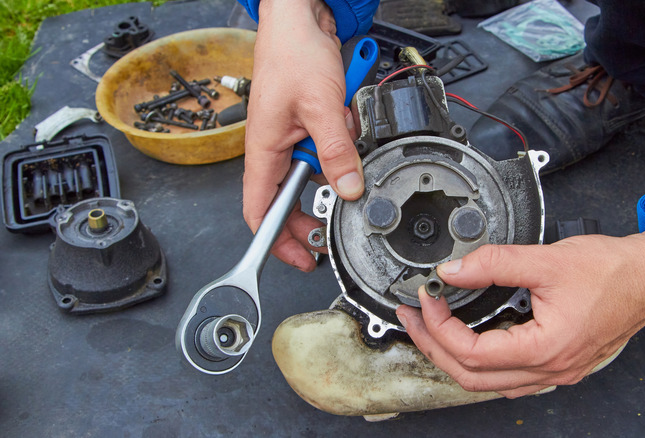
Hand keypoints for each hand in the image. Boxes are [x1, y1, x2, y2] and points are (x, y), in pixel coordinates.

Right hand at [243, 0, 363, 270]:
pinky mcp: (308, 124)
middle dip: (311, 217)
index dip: (276, 240)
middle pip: (288, 200)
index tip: (300, 258)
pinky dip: (341, 149)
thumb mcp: (320, 106)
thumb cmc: (293, 52)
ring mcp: (291, 136)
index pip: (259, 210)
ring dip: (333, 175)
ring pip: (312, 175)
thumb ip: (336, 151)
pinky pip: (326, 150)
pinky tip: (349, 133)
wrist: (300, 18)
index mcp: (264, 150)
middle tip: (332, 231)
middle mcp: (274, 148)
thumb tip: (349, 188)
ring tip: (347, 164)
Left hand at [396, 221, 644, 397]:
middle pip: (472, 377)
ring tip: (432, 329)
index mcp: (547, 348)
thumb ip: (494, 263)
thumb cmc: (613, 270)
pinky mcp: (560, 363)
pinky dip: (482, 362)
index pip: (472, 353)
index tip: (426, 299)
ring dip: (455, 357)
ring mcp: (557, 371)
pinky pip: (510, 378)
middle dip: (434, 347)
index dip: (439, 327)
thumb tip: (454, 269)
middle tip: (413, 319)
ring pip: (490, 383)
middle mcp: (551, 369)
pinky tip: (471, 341)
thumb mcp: (546, 260)